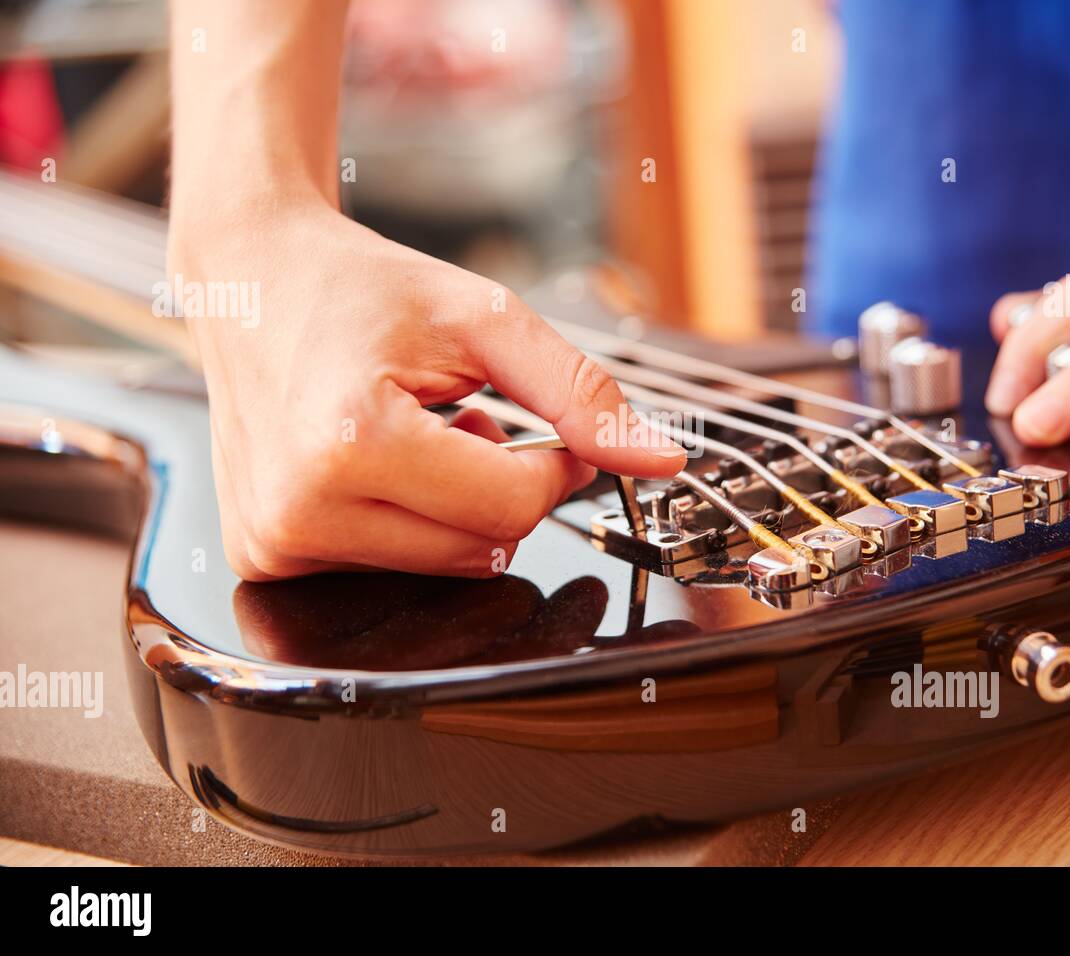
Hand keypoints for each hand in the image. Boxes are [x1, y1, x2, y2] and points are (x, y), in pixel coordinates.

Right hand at [171, 200, 683, 580]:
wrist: (250, 278)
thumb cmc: (362, 289)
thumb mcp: (485, 319)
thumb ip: (580, 392)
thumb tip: (661, 459)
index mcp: (350, 441)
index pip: (513, 508)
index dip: (551, 467)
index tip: (540, 426)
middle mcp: (299, 508)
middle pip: (482, 548)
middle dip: (501, 488)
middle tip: (469, 421)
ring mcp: (274, 543)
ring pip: (444, 568)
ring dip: (456, 508)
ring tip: (418, 436)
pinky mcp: (264, 557)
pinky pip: (392, 570)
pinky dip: (410, 523)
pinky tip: (382, 465)